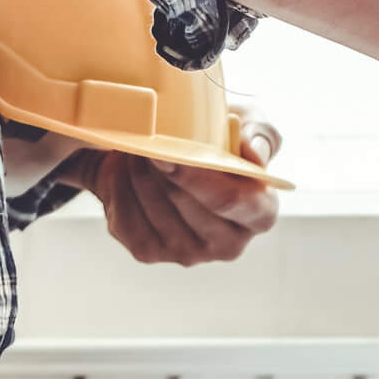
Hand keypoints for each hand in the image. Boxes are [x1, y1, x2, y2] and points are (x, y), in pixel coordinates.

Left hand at [76, 118, 282, 265]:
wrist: (176, 158)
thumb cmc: (221, 141)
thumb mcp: (249, 124)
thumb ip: (260, 135)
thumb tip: (254, 153)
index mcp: (259, 215)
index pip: (230, 200)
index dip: (196, 175)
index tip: (168, 151)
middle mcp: (227, 244)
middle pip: (181, 200)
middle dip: (159, 164)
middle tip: (148, 137)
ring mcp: (186, 253)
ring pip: (150, 204)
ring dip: (137, 170)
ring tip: (139, 147)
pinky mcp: (149, 253)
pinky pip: (125, 216)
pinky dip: (119, 186)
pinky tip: (125, 169)